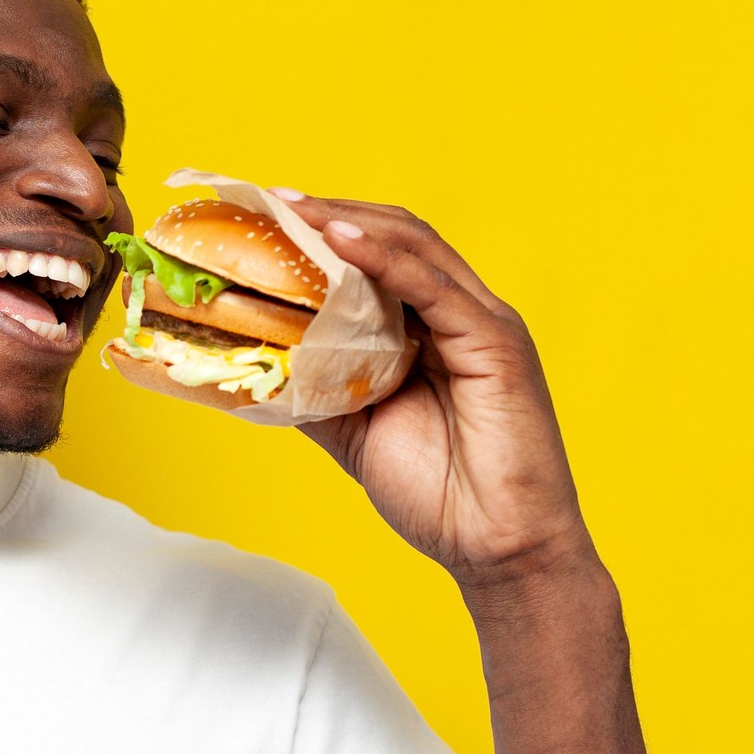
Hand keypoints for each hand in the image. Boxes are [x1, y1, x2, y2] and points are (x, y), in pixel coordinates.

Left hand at [286, 195, 595, 589]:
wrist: (499, 551)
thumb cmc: (439, 494)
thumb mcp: (353, 431)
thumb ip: (314, 391)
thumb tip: (253, 369)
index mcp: (430, 330)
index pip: (376, 258)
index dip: (321, 232)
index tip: (263, 220)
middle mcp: (459, 315)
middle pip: (392, 238)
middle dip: (327, 214)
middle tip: (267, 201)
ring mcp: (481, 324)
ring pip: (412, 247)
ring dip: (347, 221)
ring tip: (292, 208)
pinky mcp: (496, 343)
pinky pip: (434, 286)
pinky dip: (384, 257)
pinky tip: (338, 240)